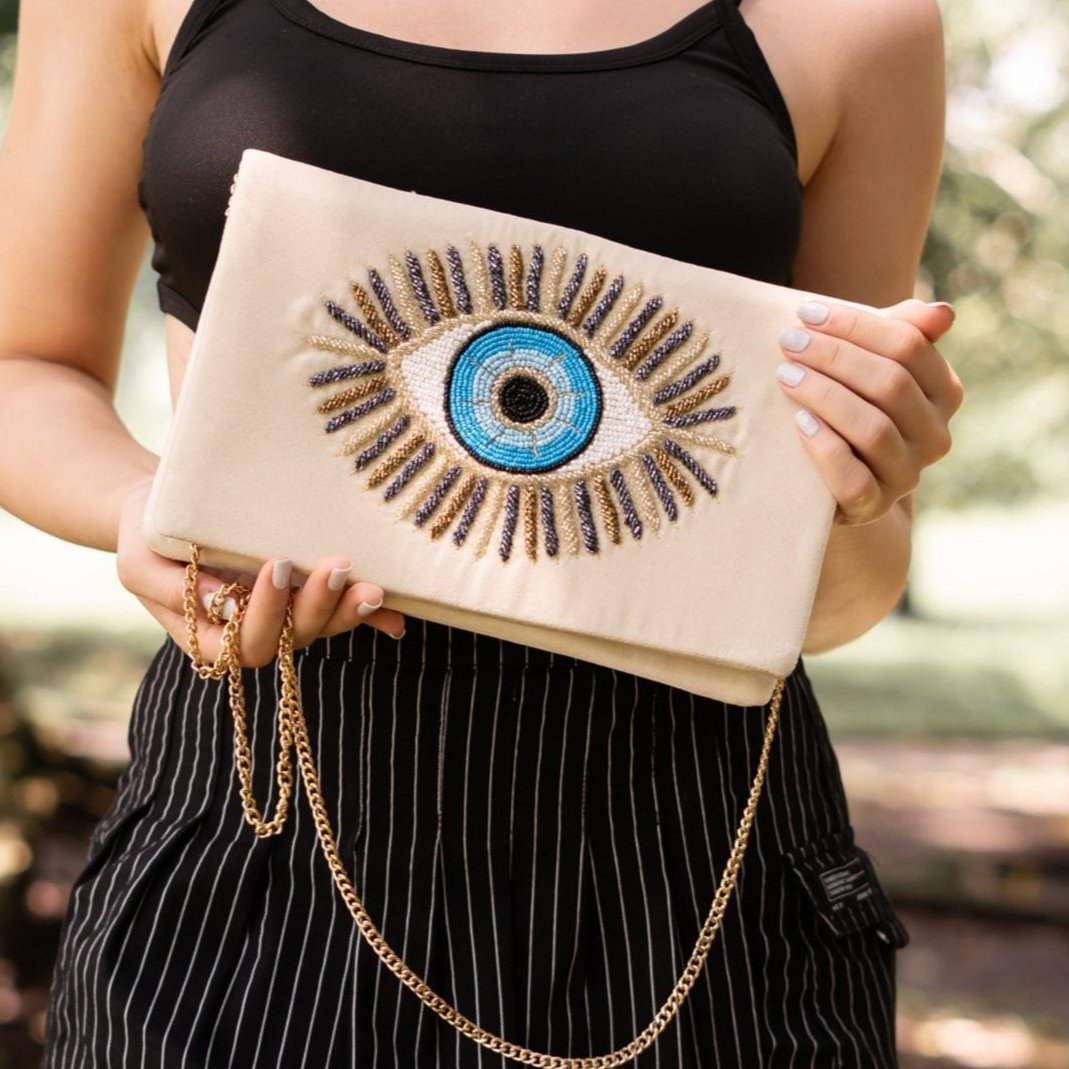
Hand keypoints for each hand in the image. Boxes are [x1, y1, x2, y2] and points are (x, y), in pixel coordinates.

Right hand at [116, 481, 405, 665]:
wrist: (166, 505)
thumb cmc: (147, 531)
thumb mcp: (140, 560)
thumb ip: (171, 590)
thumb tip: (218, 603)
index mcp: (209, 634)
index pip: (244, 643)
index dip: (266, 615)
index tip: (276, 565)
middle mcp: (252, 630)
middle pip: (292, 640)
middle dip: (317, 607)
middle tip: (335, 565)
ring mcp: (284, 615)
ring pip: (321, 628)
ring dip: (349, 610)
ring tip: (370, 583)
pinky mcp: (307, 594)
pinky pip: (343, 613)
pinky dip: (374, 616)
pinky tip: (398, 613)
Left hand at [775, 298, 963, 525]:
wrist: (835, 481)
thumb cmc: (851, 404)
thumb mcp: (871, 366)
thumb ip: (900, 333)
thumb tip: (942, 313)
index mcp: (943, 392)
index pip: (909, 346)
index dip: (857, 324)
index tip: (807, 312)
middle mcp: (935, 435)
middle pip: (890, 383)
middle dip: (834, 356)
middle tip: (788, 341)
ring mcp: (907, 474)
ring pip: (873, 429)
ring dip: (825, 396)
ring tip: (785, 375)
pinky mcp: (874, 506)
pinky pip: (854, 480)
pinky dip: (826, 449)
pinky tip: (799, 423)